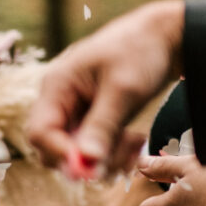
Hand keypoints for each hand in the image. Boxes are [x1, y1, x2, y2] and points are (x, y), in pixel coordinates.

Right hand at [24, 0, 186, 175]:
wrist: (165, 36)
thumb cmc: (141, 51)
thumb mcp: (124, 89)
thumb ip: (102, 126)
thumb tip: (85, 162)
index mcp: (57, 86)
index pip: (40, 131)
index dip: (61, 154)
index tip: (92, 169)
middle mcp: (61, 101)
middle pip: (54, 147)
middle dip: (86, 160)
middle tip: (121, 159)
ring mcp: (77, 111)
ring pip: (78, 153)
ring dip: (107, 158)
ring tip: (136, 143)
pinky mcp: (95, 118)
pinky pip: (95, 148)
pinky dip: (115, 152)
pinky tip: (136, 141)